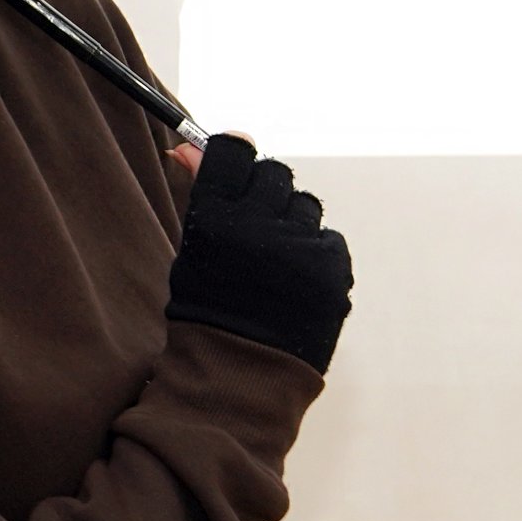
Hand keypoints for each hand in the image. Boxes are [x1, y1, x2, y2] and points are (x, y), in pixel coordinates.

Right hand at [165, 135, 355, 374]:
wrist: (242, 374)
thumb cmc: (210, 309)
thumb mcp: (193, 248)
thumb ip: (199, 193)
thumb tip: (186, 146)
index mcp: (215, 219)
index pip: (233, 152)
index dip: (235, 155)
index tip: (235, 167)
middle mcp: (259, 227)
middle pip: (274, 174)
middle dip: (265, 194)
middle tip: (255, 226)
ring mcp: (301, 248)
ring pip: (305, 205)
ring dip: (292, 224)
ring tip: (274, 263)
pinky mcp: (334, 269)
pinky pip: (329, 238)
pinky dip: (316, 254)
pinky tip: (295, 281)